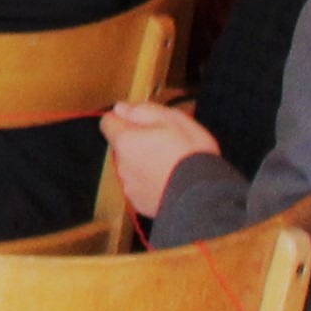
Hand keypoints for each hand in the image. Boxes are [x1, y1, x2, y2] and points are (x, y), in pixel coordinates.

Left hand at [99, 98, 221, 221]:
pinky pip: (140, 187)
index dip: (123, 118)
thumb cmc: (189, 154)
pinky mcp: (140, 203)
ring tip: (170, 164)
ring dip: (144, 163)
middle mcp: (121, 164)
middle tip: (164, 142)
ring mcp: (129, 186)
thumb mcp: (172, 119)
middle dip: (136, 141)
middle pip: (121, 146)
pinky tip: (170, 181)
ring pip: (131, 167)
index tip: (140, 119)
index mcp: (125, 140)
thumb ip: (142, 111)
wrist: (203, 196)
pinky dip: (150, 182)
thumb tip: (121, 107)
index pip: (107, 122)